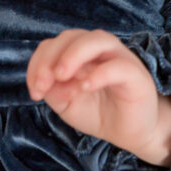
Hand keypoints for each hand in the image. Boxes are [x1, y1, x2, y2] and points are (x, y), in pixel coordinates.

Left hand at [26, 29, 170, 165]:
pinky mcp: (136, 75)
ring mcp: (119, 58)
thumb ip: (53, 90)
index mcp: (81, 54)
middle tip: (43, 86)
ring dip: (73, 55)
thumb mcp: (67, 104)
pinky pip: (118, 66)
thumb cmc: (99, 112)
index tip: (35, 91)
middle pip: (72, 37)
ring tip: (60, 76)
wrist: (130, 133)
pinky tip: (85, 87)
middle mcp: (100, 50)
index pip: (54, 44)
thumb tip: (45, 82)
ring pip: (97, 39)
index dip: (38, 63)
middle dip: (50, 58)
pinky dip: (99, 73)